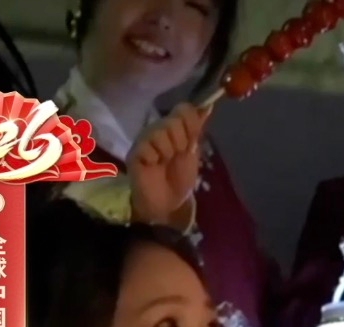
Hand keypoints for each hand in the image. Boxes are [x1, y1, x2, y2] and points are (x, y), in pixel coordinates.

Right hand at [130, 102, 210, 226]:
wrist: (168, 202)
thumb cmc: (180, 178)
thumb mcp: (193, 152)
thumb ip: (196, 129)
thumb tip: (208, 105)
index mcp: (174, 127)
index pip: (184, 109)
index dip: (190, 123)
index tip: (191, 141)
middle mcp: (158, 128)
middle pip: (173, 120)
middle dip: (181, 141)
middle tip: (176, 156)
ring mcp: (145, 139)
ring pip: (160, 131)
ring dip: (168, 151)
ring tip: (163, 162)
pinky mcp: (135, 151)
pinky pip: (147, 145)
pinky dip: (154, 158)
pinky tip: (152, 166)